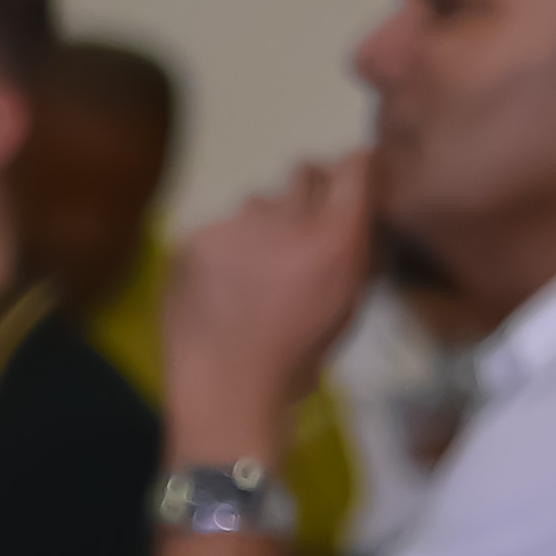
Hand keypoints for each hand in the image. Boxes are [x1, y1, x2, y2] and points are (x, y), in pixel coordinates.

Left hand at [164, 155, 382, 454]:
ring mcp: (235, 223)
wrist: (226, 389)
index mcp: (335, 239)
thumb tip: (360, 224)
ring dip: (264, 224)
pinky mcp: (194, 236)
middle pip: (305, 172)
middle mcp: (287, 217)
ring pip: (258, 203)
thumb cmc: (298, 360)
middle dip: (310, 192)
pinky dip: (226, 249)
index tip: (357, 177)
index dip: (358, 167)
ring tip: (255, 270)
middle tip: (302, 229)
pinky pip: (220, 228)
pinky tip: (222, 286)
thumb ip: (356, 259)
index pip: (354, 166)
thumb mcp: (348, 312)